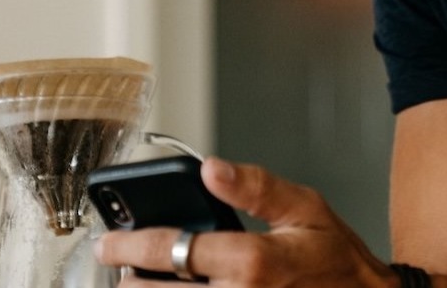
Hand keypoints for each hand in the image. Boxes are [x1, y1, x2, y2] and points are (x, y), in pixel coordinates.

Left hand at [96, 157, 398, 286]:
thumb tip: (211, 169)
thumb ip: (256, 187)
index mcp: (254, 262)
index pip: (174, 251)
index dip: (131, 246)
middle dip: (130, 280)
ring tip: (135, 286)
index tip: (108, 243)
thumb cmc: (337, 259)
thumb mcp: (306, 209)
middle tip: (116, 269)